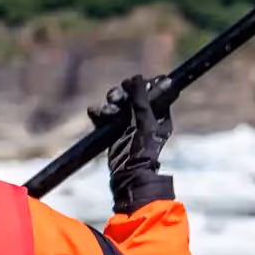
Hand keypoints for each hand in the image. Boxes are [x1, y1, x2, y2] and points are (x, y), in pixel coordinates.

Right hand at [98, 75, 173, 214]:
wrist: (127, 177)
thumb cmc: (142, 151)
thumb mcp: (145, 121)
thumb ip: (141, 98)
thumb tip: (135, 78)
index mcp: (160, 114)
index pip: (153, 90)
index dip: (143, 85)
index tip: (134, 84)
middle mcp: (145, 118)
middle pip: (132, 95)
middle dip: (122, 95)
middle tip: (116, 98)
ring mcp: (128, 125)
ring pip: (117, 104)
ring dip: (110, 104)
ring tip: (107, 111)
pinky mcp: (113, 132)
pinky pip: (105, 116)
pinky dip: (99, 113)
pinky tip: (95, 112)